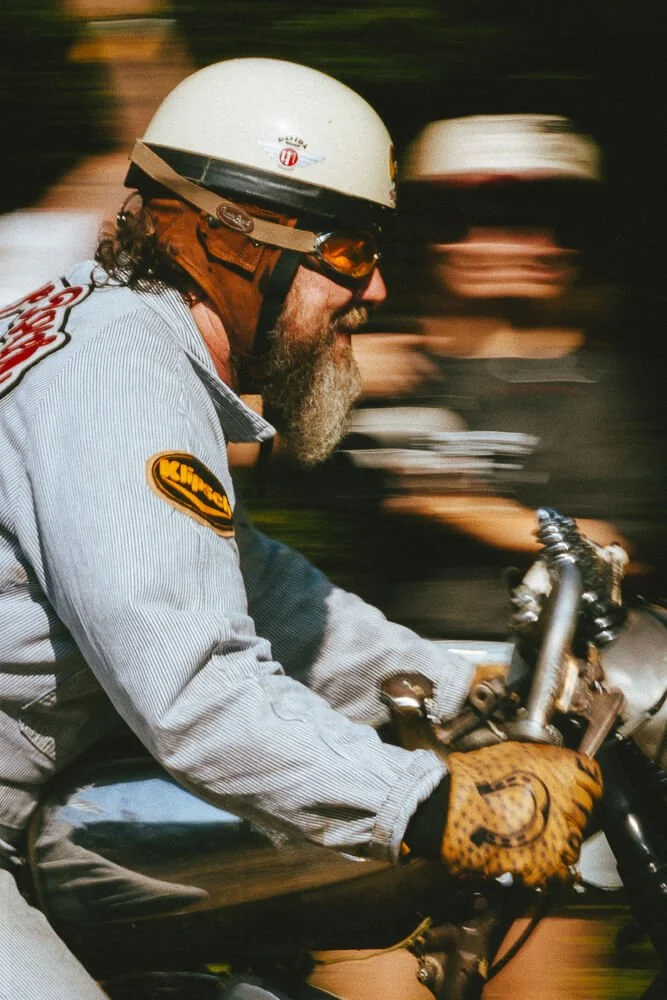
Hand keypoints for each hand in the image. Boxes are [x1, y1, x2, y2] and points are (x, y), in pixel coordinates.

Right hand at [441, 741, 601, 886]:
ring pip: (574, 844)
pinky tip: (526, 856)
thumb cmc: (475, 778)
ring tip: (533, 837)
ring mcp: (558, 835)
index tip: (573, 789)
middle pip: (587, 813)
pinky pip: (557, 873)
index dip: (582, 784)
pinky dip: (544, 869)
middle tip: (544, 813)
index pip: (595, 779)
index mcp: (564, 770)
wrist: (447, 808)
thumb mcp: (515, 751)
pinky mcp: (544, 864)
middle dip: (569, 814)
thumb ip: (546, 759)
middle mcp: (569, 802)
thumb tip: (560, 766)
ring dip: (558, 843)